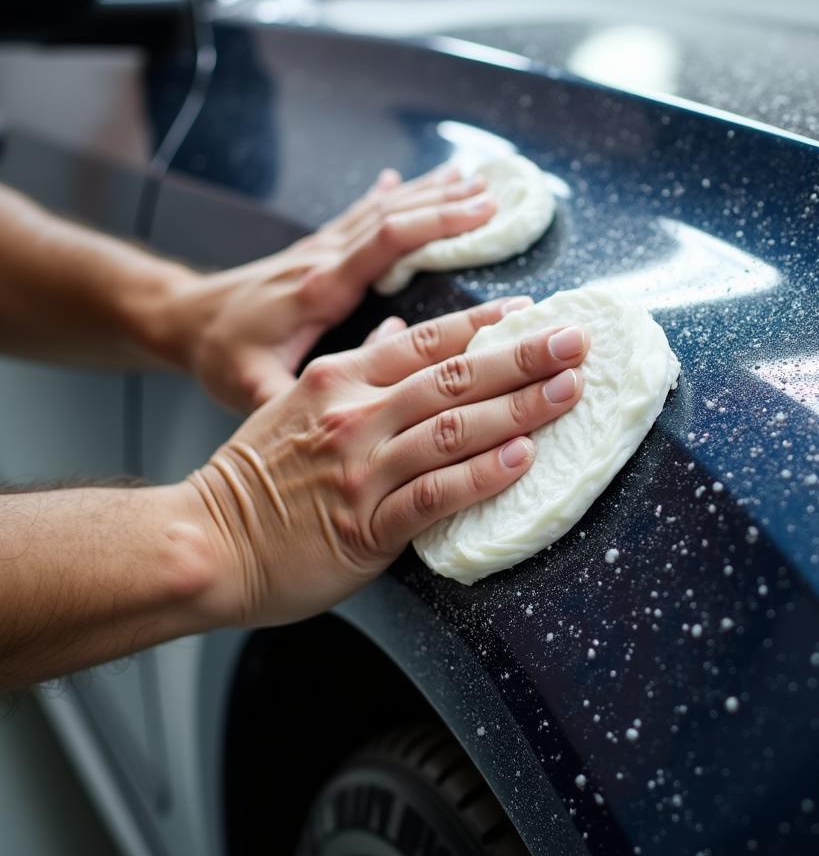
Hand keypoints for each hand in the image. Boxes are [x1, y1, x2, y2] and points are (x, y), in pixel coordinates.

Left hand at [159, 164, 494, 412]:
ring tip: (473, 179)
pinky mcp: (316, 253)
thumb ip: (291, 399)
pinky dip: (391, 196)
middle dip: (447, 205)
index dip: (435, 226)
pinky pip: (361, 216)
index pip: (384, 243)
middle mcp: (323, 260)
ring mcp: (319, 251)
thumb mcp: (249, 388)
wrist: (183, 321)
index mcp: (319, 289)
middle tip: (496, 197)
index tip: (481, 216)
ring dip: (427, 193)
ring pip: (381, 210)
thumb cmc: (220, 356)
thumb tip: (340, 427)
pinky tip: (406, 179)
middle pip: (393, 217)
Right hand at [182, 297, 589, 625]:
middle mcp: (355, 416)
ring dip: (517, 408)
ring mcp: (361, 469)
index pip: (427, 341)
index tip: (532, 314)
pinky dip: (480, 476)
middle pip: (452, 377)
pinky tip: (521, 459)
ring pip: (452, 429)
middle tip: (576, 341)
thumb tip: (398, 332)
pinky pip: (434, 495)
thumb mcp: (298, 401)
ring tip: (568, 392)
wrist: (205, 541)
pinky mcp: (365, 525)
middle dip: (522, 357)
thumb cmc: (257, 476)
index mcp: (340, 379)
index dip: (484, 325)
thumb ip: (356, 365)